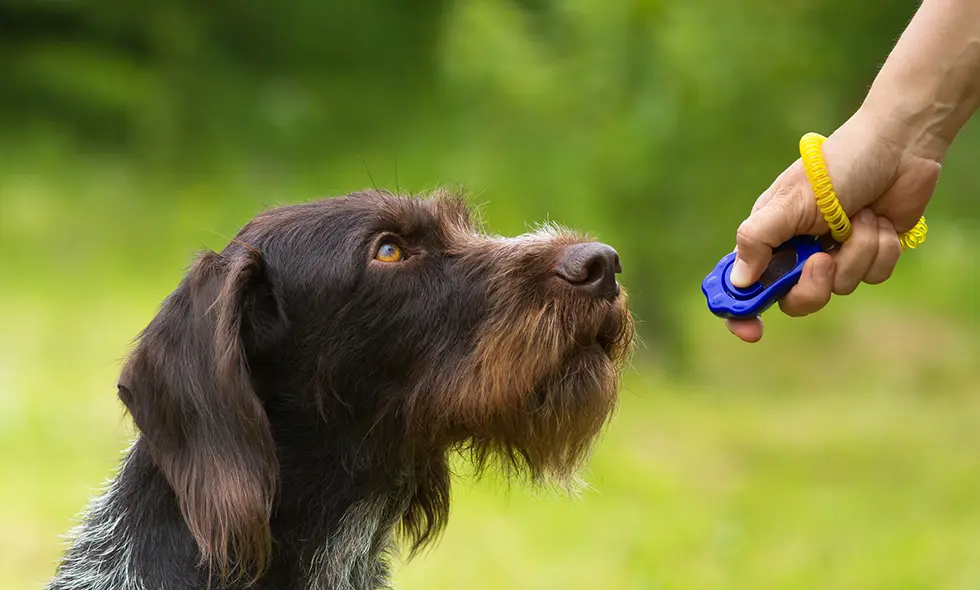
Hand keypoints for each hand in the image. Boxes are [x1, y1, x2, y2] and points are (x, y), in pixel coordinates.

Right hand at [725, 109, 941, 342]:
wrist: (898, 147)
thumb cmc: (836, 166)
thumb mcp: (789, 202)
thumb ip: (757, 240)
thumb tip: (739, 282)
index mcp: (769, 237)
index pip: (743, 285)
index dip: (741, 311)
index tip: (752, 332)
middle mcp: (798, 251)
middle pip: (795, 300)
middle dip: (814, 284)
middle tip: (823, 259)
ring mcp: (835, 255)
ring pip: (840, 287)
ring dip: (857, 251)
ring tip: (860, 217)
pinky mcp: (869, 254)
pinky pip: (873, 276)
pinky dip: (880, 249)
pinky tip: (879, 220)